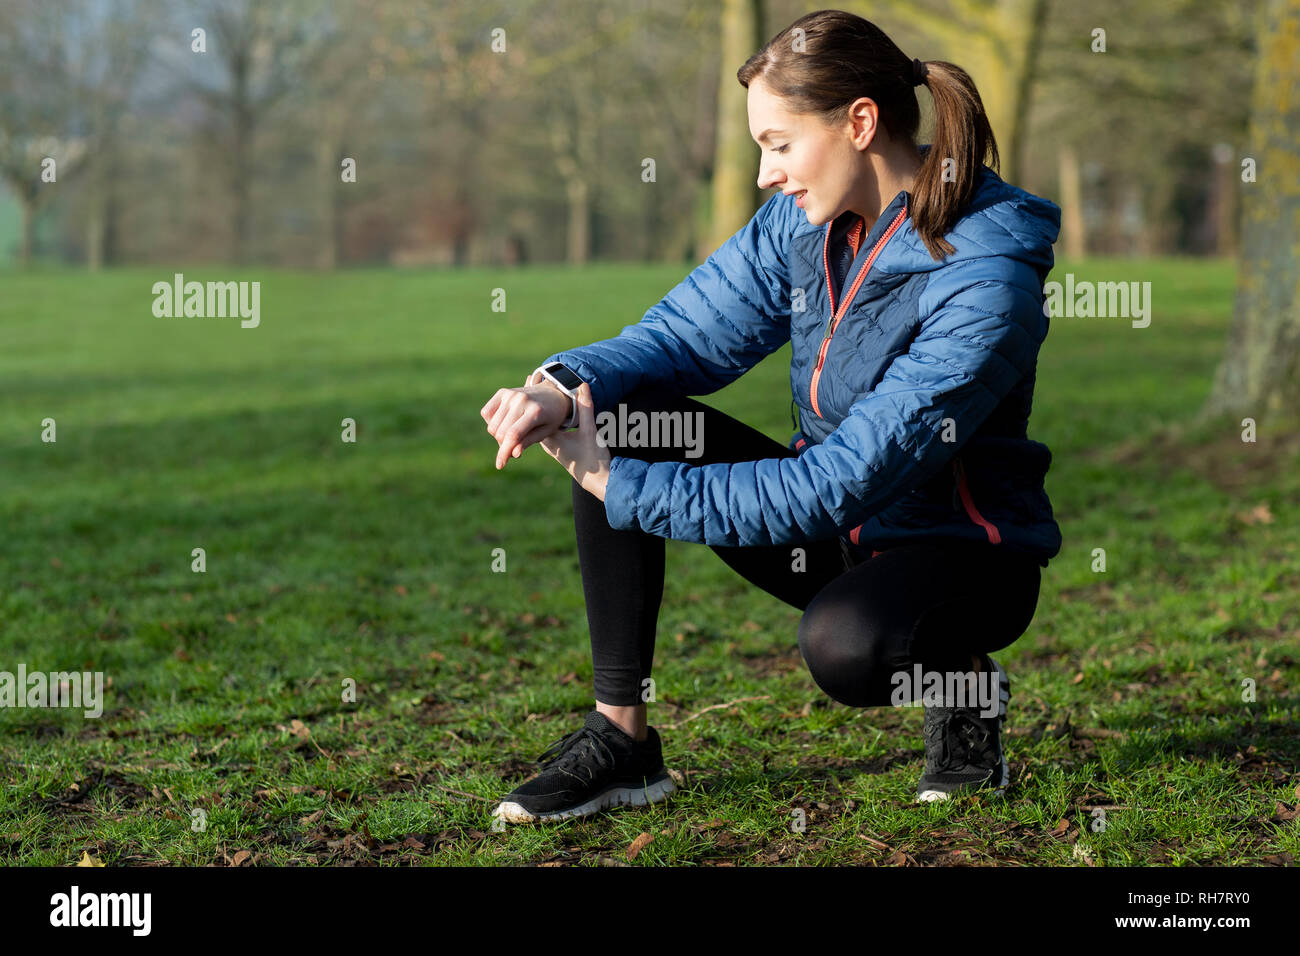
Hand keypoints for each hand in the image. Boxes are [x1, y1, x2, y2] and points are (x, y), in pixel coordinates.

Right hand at [480, 372, 571, 469]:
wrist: (552, 393)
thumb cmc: (551, 416)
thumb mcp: (546, 432)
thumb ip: (528, 441)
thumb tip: (513, 454)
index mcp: (536, 411)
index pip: (513, 435)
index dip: (504, 452)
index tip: (500, 465)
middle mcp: (521, 400)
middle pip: (500, 432)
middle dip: (505, 445)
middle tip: (516, 445)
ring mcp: (510, 394)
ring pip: (492, 426)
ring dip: (499, 435)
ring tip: (513, 434)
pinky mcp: (502, 392)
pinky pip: (486, 413)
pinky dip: (492, 422)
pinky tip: (505, 422)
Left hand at [539, 382, 609, 500]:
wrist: (599, 483)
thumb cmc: (594, 460)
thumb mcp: (591, 431)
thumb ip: (586, 408)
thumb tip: (582, 386)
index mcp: (551, 438)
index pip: (535, 413)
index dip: (533, 394)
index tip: (532, 376)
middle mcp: (550, 443)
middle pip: (535, 419)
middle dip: (534, 400)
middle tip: (532, 378)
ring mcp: (555, 448)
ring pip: (542, 426)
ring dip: (540, 410)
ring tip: (538, 392)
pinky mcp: (563, 451)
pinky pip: (550, 431)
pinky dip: (548, 419)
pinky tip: (552, 412)